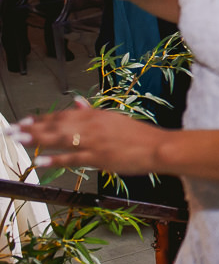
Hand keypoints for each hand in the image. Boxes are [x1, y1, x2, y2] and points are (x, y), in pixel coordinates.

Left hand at [18, 97, 168, 172]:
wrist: (158, 147)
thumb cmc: (139, 135)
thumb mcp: (115, 119)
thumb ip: (93, 112)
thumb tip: (77, 102)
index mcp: (96, 115)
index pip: (63, 114)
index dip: (41, 118)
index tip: (24, 121)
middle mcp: (92, 126)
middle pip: (57, 124)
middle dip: (31, 128)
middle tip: (11, 129)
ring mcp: (94, 142)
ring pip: (60, 139)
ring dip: (37, 139)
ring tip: (18, 140)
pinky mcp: (98, 157)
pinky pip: (72, 159)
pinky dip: (55, 160)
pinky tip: (41, 161)